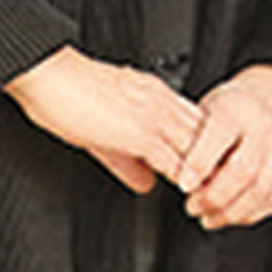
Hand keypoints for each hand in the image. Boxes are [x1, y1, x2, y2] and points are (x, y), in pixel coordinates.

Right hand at [6, 46, 205, 195]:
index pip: (196, 122)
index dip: (206, 149)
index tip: (211, 171)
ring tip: (209, 197)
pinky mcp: (141, 133)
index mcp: (156, 94)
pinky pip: (174, 160)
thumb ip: (127, 160)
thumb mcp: (102, 132)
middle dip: (214, 162)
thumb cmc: (65, 93)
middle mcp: (162, 102)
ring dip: (204, 175)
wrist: (48, 74)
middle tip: (222, 186)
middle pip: (205, 135)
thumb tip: (145, 183)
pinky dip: (184, 180)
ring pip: (196, 148)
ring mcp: (155, 116)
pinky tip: (187, 193)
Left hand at [176, 63, 271, 228]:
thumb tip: (169, 169)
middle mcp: (264, 128)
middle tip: (192, 206)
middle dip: (213, 197)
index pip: (219, 137)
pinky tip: (232, 214)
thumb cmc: (239, 105)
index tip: (183, 185)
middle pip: (243, 171)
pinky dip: (250, 214)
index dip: (199, 166)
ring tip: (209, 216)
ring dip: (230, 212)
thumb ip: (192, 136)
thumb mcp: (210, 106)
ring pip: (261, 191)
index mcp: (237, 109)